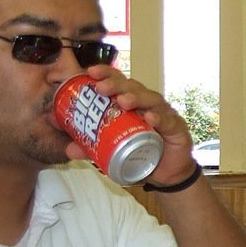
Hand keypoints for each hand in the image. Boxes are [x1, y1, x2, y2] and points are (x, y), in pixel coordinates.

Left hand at [64, 66, 197, 185]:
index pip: (119, 82)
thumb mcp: (112, 151)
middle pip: (133, 87)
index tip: (91, 72)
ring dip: (137, 98)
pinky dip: (159, 118)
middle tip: (102, 88)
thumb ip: (92, 148)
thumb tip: (69, 149)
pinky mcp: (176, 128)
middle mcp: (148, 104)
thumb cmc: (141, 154)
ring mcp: (164, 114)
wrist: (167, 174)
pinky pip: (168, 121)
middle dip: (117, 84)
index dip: (107, 74)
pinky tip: (150, 117)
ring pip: (151, 99)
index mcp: (132, 103)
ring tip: (123, 101)